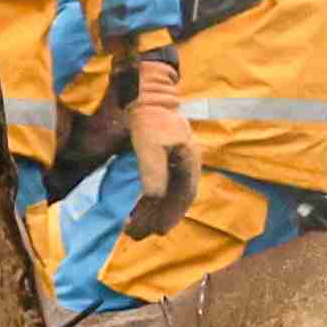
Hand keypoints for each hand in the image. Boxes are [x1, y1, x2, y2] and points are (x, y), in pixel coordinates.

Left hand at [125, 51, 196, 224]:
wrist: (143, 93)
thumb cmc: (149, 119)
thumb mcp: (150, 147)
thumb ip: (154, 174)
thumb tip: (155, 199)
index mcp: (188, 162)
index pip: (184, 196)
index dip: (172, 215)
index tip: (158, 231)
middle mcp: (186, 162)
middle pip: (177, 197)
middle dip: (161, 216)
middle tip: (142, 233)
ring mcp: (176, 158)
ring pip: (169, 191)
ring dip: (155, 209)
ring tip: (138, 223)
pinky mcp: (163, 154)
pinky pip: (162, 182)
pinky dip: (152, 197)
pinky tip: (142, 203)